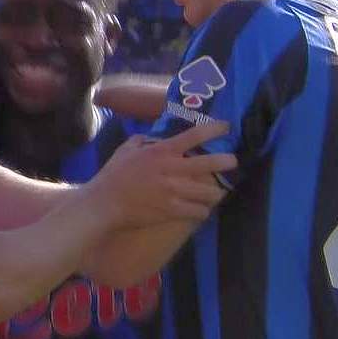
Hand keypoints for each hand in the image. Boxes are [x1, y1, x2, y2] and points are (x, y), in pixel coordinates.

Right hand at [85, 121, 235, 228]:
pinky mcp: (172, 211)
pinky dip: (203, 211)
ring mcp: (173, 192)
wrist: (105, 203)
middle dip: (227, 161)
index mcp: (161, 151)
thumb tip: (149, 137)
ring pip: (210, 192)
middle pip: (210, 163)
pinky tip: (201, 210)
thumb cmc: (113, 175)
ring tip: (217, 192)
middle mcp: (171, 169)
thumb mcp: (125, 150)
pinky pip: (199, 211)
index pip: (193, 136)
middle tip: (232, 162)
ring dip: (215, 192)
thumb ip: (140, 140)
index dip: (214, 129)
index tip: (226, 127)